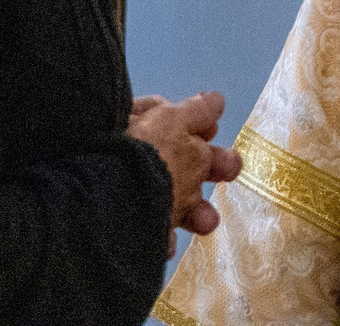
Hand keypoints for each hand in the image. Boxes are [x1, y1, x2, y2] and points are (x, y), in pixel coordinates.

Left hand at [130, 89, 239, 245]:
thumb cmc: (147, 155)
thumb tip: (215, 99)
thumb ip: (197, 112)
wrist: (108, 205)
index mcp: (138, 124)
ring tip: (207, 222)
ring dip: (194, 210)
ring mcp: (126, 190)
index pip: (167, 115)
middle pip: (176, 157)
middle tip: (231, 169)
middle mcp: (129, 155)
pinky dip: (162, 235)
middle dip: (209, 164)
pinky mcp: (124, 223)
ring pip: (167, 196)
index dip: (195, 122)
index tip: (214, 130)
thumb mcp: (175, 123)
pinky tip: (167, 241)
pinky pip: (149, 227)